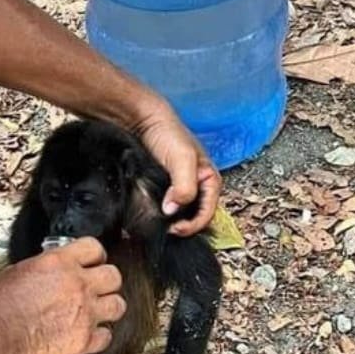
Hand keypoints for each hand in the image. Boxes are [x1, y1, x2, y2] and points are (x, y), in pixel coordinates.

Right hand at [0, 238, 125, 353]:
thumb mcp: (16, 272)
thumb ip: (41, 270)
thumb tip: (46, 273)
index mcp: (59, 263)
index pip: (93, 248)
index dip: (95, 256)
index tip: (92, 262)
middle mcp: (78, 285)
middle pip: (114, 276)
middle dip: (107, 282)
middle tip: (98, 288)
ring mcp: (85, 314)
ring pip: (118, 306)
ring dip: (109, 308)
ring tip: (97, 313)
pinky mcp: (84, 341)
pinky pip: (106, 337)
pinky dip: (99, 337)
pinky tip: (89, 336)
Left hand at [131, 105, 220, 236]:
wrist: (143, 122)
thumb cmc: (167, 134)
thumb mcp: (182, 159)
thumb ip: (184, 186)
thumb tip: (174, 211)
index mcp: (210, 180)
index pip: (208, 213)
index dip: (193, 225)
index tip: (175, 230)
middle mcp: (198, 186)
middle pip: (196, 216)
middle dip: (184, 226)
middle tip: (166, 231)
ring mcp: (182, 188)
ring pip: (182, 214)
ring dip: (173, 222)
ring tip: (159, 226)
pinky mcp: (166, 189)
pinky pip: (168, 207)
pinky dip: (162, 215)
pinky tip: (152, 216)